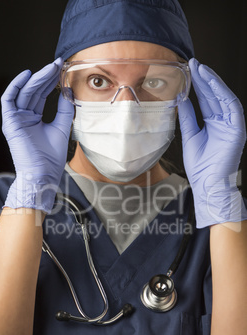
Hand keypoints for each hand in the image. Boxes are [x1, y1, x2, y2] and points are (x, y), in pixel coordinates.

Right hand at [1, 58, 73, 212]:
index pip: (41, 95)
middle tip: (58, 64)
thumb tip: (69, 91)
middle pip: (34, 91)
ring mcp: (16, 119)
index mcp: (35, 119)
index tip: (62, 70)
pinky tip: (28, 75)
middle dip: (46, 77)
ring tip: (50, 68)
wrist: (43, 174)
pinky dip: (16, 86)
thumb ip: (65, 110)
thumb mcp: (62, 128)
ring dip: (36, 79)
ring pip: (24, 93)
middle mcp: (24, 117)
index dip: (51, 82)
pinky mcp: (9, 122)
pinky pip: (8, 100)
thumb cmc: (52, 158)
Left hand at [178, 58, 246, 227]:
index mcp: (214, 125)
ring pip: (224, 98)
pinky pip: (232, 108)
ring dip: (214, 83)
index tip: (189, 71)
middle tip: (194, 63)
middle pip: (215, 97)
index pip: (207, 100)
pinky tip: (212, 83)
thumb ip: (187, 118)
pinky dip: (222, 94)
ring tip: (202, 69)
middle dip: (205, 79)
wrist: (206, 186)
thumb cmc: (199, 167)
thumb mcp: (190, 136)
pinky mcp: (238, 130)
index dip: (199, 86)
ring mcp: (232, 126)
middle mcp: (224, 123)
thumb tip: (181, 100)